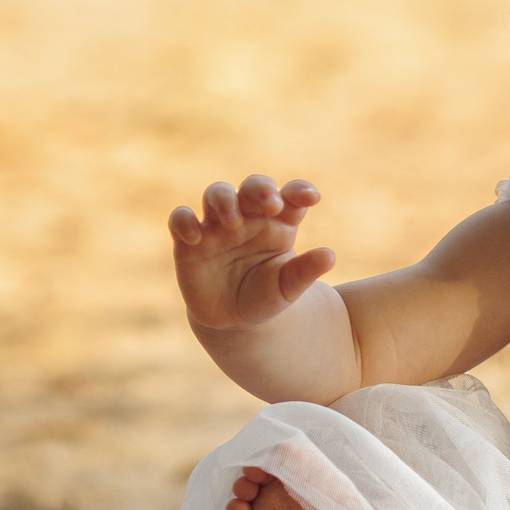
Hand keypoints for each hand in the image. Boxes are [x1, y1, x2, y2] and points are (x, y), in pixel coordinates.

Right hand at [169, 175, 336, 330]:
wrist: (232, 321)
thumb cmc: (265, 296)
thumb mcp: (287, 288)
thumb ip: (305, 272)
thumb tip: (329, 256)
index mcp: (278, 223)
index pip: (290, 196)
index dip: (299, 191)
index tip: (312, 198)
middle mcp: (248, 218)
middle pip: (252, 187)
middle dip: (260, 189)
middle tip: (271, 205)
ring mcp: (217, 227)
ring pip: (216, 193)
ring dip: (224, 200)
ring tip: (233, 222)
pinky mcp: (189, 242)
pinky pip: (180, 219)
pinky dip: (184, 222)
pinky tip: (196, 239)